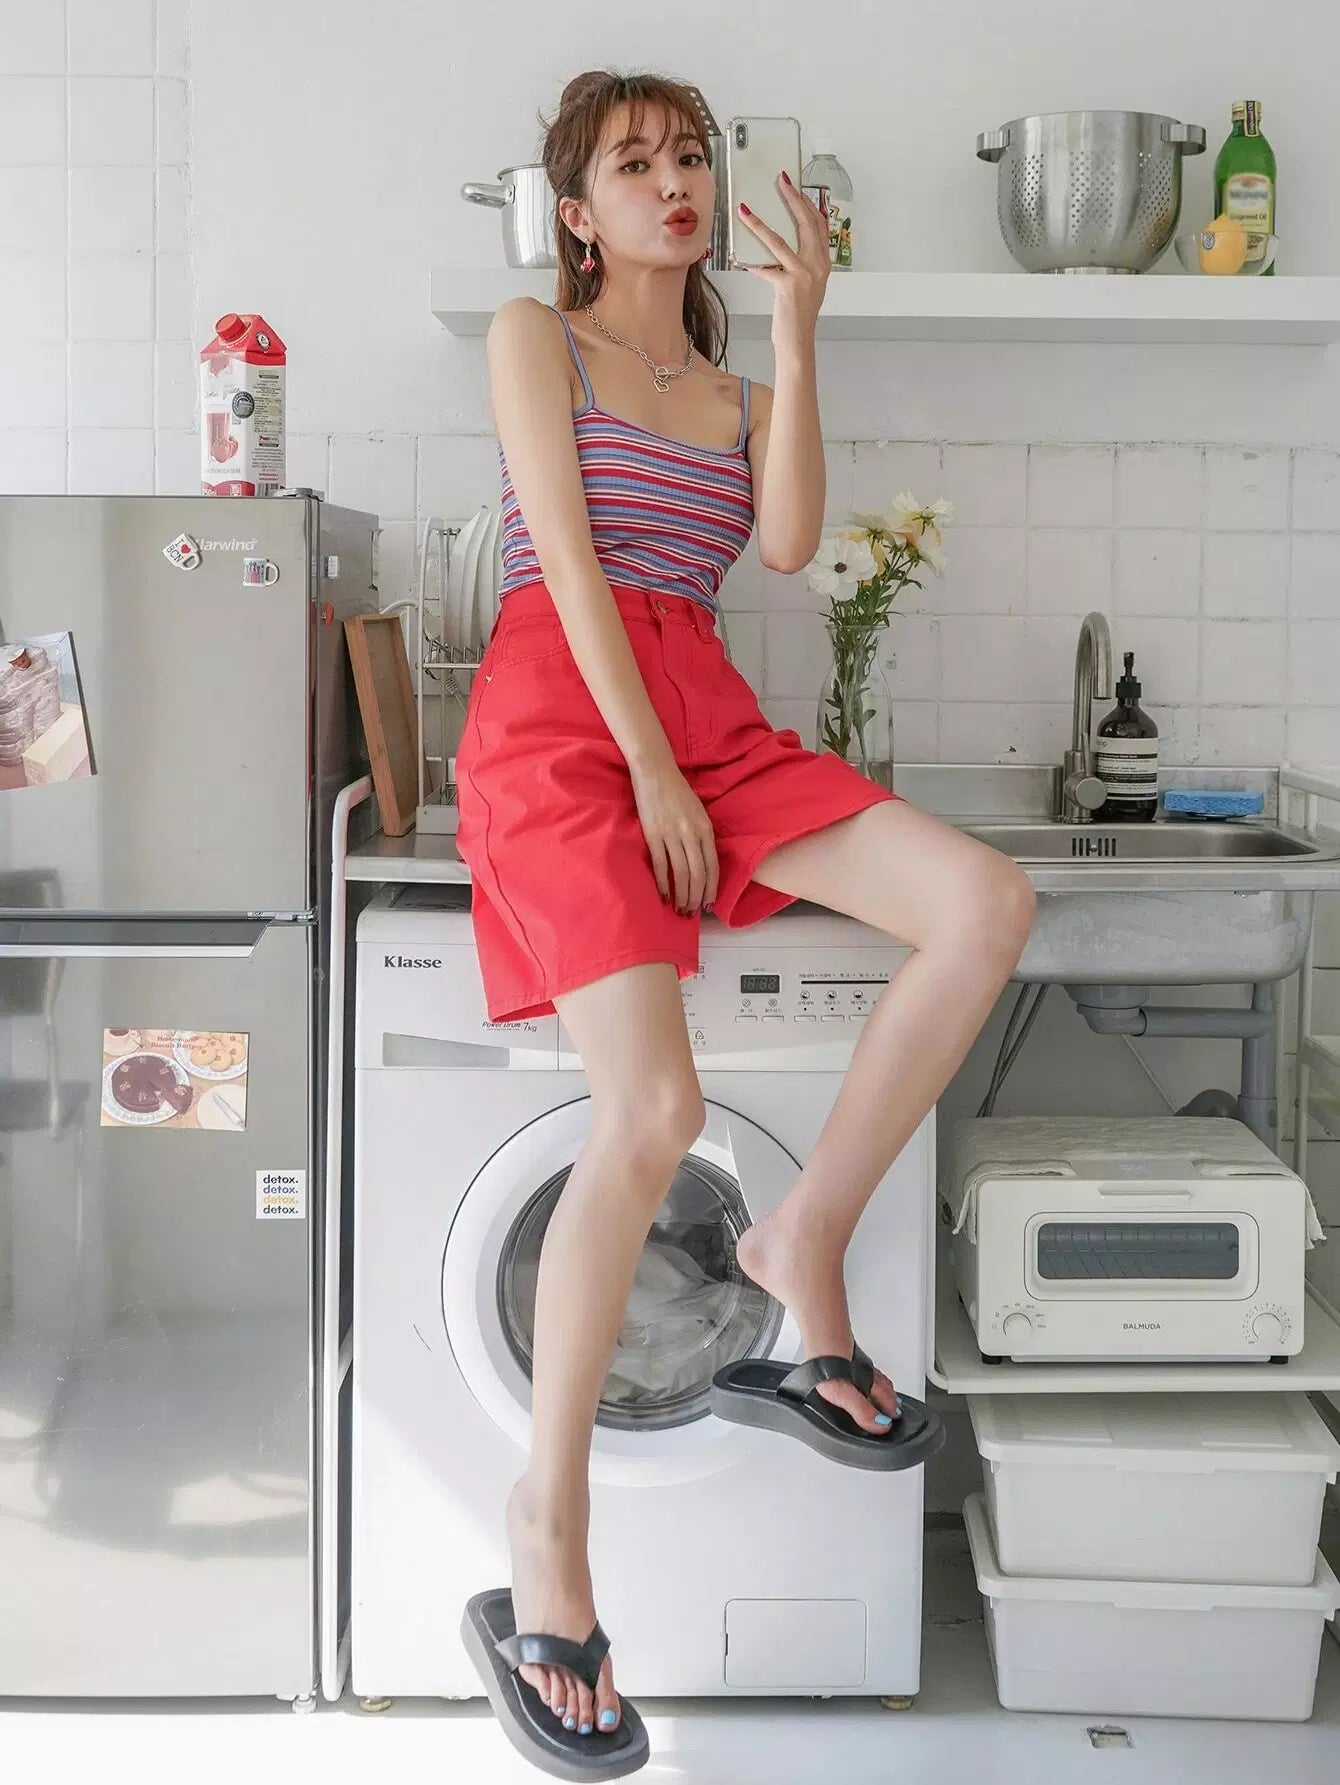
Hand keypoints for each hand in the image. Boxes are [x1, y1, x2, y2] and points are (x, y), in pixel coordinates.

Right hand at [629, 761, 719, 914]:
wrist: (655, 772)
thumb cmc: (677, 791)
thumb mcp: (699, 812)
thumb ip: (702, 836)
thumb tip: (702, 862)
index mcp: (705, 829)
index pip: (712, 867)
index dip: (711, 889)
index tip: (708, 904)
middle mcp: (691, 834)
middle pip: (697, 875)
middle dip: (695, 898)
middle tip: (691, 912)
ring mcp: (672, 835)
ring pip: (680, 874)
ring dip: (680, 895)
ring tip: (678, 908)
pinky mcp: (653, 835)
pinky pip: (661, 866)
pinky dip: (662, 884)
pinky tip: (662, 895)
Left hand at [736, 172, 830, 338]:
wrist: (798, 342)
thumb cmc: (798, 316)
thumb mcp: (805, 286)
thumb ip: (798, 264)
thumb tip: (779, 246)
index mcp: (823, 263)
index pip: (819, 224)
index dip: (808, 203)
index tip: (796, 187)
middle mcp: (818, 265)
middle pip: (806, 223)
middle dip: (793, 198)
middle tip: (781, 181)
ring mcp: (804, 274)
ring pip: (779, 240)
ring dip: (759, 223)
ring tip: (746, 210)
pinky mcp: (788, 286)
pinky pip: (765, 267)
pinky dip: (750, 260)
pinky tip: (737, 255)